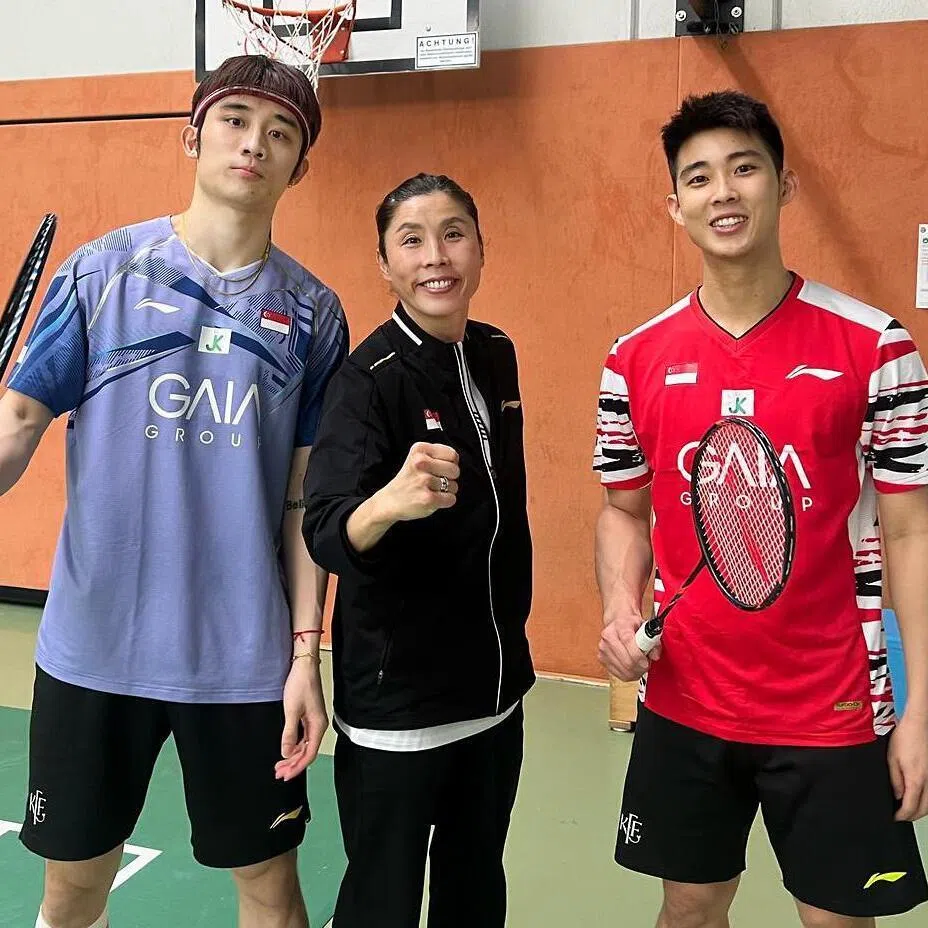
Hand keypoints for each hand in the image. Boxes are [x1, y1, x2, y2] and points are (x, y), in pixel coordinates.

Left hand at [275, 656, 328, 781]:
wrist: (304, 666)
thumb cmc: (300, 684)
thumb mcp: (292, 710)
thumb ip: (289, 733)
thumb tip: (286, 753)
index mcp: (318, 725)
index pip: (309, 754)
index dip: (297, 767)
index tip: (285, 775)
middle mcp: (318, 725)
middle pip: (307, 752)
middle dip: (293, 764)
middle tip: (278, 773)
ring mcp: (314, 721)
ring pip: (304, 745)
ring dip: (292, 756)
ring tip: (279, 765)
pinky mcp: (309, 716)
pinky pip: (303, 737)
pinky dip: (294, 745)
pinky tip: (286, 749)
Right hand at [378, 442, 459, 521]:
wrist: (390, 500)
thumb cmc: (408, 480)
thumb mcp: (417, 458)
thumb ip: (437, 455)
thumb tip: (456, 461)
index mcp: (419, 449)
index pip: (452, 454)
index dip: (450, 463)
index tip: (440, 468)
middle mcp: (420, 463)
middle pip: (455, 470)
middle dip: (450, 478)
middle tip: (436, 481)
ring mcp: (423, 480)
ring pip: (454, 486)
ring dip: (446, 491)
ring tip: (431, 490)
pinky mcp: (427, 498)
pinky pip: (451, 499)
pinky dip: (445, 501)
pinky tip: (433, 499)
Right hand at [598, 604, 660, 681]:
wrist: (618, 623)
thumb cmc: (631, 625)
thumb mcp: (646, 627)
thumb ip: (654, 641)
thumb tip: (655, 656)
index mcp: (620, 626)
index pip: (628, 643)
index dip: (639, 656)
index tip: (647, 661)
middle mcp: (608, 637)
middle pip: (626, 661)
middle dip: (640, 667)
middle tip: (647, 664)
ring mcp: (603, 649)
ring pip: (624, 671)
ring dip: (636, 672)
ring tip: (640, 664)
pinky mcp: (602, 659)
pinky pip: (620, 675)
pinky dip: (630, 675)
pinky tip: (633, 668)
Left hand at [888, 711, 927, 820]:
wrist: (918, 726)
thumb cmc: (904, 739)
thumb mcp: (891, 759)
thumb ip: (895, 780)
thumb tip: (897, 796)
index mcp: (916, 779)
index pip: (910, 807)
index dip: (901, 816)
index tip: (894, 818)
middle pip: (923, 809)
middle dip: (911, 816)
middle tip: (900, 817)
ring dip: (920, 810)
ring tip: (907, 810)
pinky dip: (926, 802)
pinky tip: (918, 799)